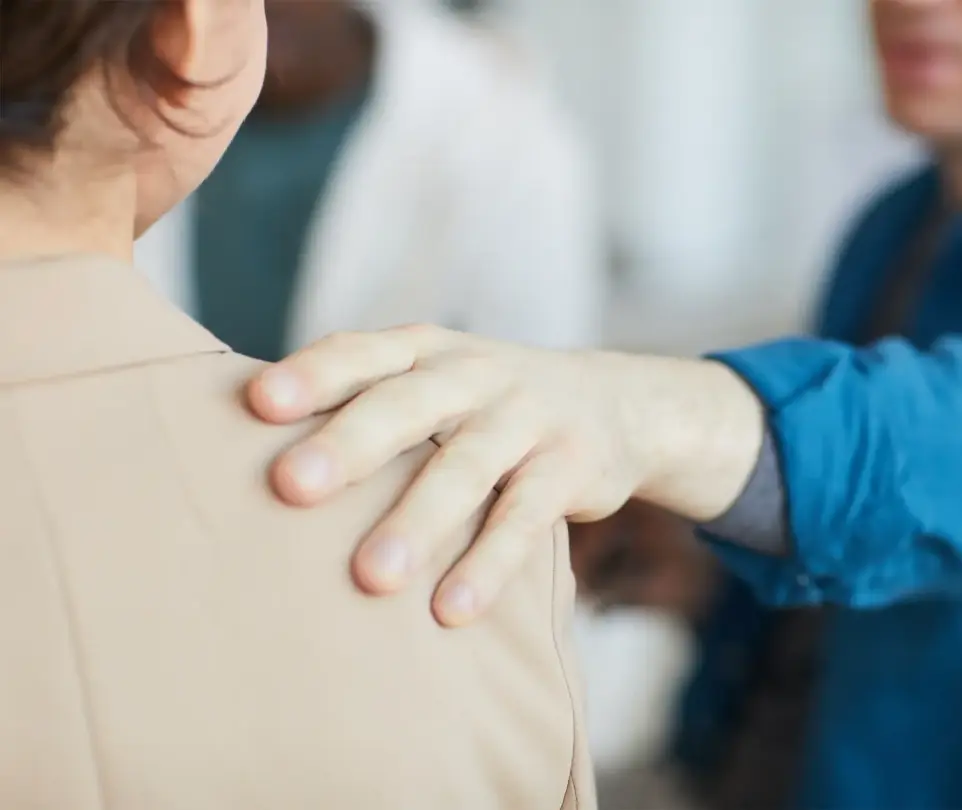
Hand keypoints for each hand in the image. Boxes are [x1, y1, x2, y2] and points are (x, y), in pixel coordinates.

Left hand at [245, 325, 763, 625]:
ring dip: (418, 520)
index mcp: (425, 352)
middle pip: (407, 405)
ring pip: (467, 466)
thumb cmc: (488, 406)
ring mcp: (526, 417)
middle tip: (292, 487)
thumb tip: (242, 461)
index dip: (313, 375)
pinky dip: (489, 563)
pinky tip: (452, 610)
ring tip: (371, 578)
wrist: (615, 404)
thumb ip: (366, 406)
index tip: (258, 405)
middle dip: (350, 444)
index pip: (362, 353)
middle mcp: (473, 374)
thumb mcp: (435, 383)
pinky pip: (525, 517)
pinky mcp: (569, 466)